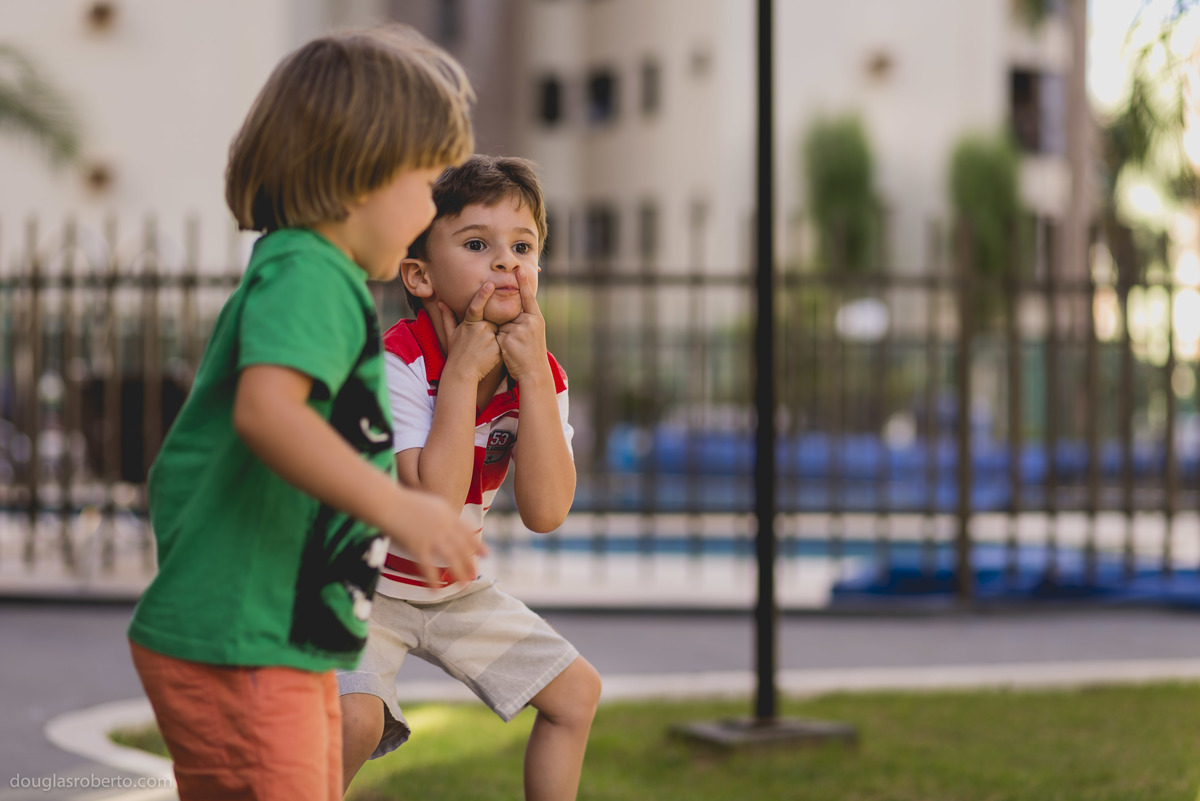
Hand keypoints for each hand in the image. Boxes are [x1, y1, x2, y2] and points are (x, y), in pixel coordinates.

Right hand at [384, 488, 486, 584]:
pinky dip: (432, 579)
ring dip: (459, 573)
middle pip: (462, 548)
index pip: (467, 532)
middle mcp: (444, 526)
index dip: (478, 545)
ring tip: (463, 585)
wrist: (388, 503)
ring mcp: (432, 537)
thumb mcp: (431, 504)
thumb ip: (442, 516)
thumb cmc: (404, 503)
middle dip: (470, 563)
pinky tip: (435, 590)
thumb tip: (451, 525)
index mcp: (447, 514)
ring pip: (451, 558)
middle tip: (475, 575)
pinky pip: (428, 567)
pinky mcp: (418, 546)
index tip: (487, 555)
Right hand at [439, 283, 500, 381]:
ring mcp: (490, 338)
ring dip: (496, 338)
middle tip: (481, 343)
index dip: (483, 294)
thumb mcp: (451, 334)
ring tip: (484, 351)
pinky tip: (490, 355)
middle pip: (493, 320)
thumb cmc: (457, 353)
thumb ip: (447, 317)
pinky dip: (500, 347)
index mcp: (470, 323)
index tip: (490, 284)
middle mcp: (481, 328)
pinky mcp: (498, 348)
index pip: (476, 305)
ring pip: (499, 331)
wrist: (461, 373)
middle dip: (491, 328)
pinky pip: (504, 342)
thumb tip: (440, 302)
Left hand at [496, 266, 550, 383]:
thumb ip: (525, 321)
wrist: (534, 373)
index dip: (524, 284)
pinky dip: (499, 344)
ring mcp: (518, 330)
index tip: (519, 269)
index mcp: (536, 319)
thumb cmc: (533, 354)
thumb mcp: (534, 334)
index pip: (528, 298)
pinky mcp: (507, 339)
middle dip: (509, 327)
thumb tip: (511, 311)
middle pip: (510, 315)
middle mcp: (529, 322)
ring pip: (502, 326)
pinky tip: (509, 352)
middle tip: (521, 342)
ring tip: (515, 349)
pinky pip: (497, 336)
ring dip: (504, 336)